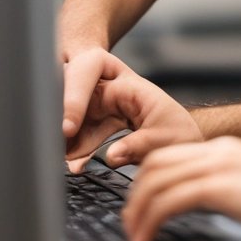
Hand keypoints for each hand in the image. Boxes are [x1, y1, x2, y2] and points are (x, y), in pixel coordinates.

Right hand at [65, 52, 202, 171]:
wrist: (184, 142)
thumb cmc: (179, 134)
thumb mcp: (166, 140)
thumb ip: (139, 146)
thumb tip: (112, 156)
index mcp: (130, 85)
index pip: (91, 75)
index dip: (74, 99)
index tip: (67, 128)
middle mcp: (112, 90)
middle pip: (73, 85)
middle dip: (60, 112)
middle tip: (55, 142)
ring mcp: (102, 105)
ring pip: (71, 109)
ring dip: (64, 134)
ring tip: (64, 160)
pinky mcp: (97, 122)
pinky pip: (76, 130)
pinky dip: (72, 147)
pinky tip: (75, 165)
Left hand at [122, 137, 240, 240]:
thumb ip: (227, 190)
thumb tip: (197, 208)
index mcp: (227, 150)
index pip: (169, 156)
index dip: (144, 182)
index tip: (136, 208)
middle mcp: (220, 151)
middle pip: (155, 164)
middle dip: (134, 196)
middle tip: (130, 225)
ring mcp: (222, 165)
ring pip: (156, 180)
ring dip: (136, 211)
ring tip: (134, 237)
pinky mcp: (224, 186)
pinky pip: (169, 200)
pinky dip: (149, 221)